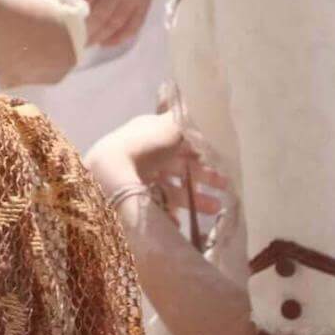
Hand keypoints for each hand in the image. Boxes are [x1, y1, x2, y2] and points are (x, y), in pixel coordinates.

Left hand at [77, 0, 161, 49]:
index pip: (86, 1)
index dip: (75, 16)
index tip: (64, 27)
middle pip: (101, 16)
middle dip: (87, 32)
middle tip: (74, 41)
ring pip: (116, 23)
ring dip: (101, 37)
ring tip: (87, 44)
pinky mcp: (144, 4)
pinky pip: (133, 25)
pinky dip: (120, 37)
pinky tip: (107, 42)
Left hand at [88, 110, 229, 239]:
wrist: (109, 174)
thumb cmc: (146, 147)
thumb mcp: (173, 126)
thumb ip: (191, 120)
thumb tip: (207, 110)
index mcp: (152, 132)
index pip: (182, 142)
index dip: (204, 152)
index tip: (224, 164)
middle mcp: (144, 152)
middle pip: (179, 166)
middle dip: (204, 178)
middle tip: (226, 189)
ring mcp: (137, 176)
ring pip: (171, 188)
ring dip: (194, 199)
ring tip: (215, 211)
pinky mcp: (132, 198)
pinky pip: (155, 206)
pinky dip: (169, 215)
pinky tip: (182, 223)